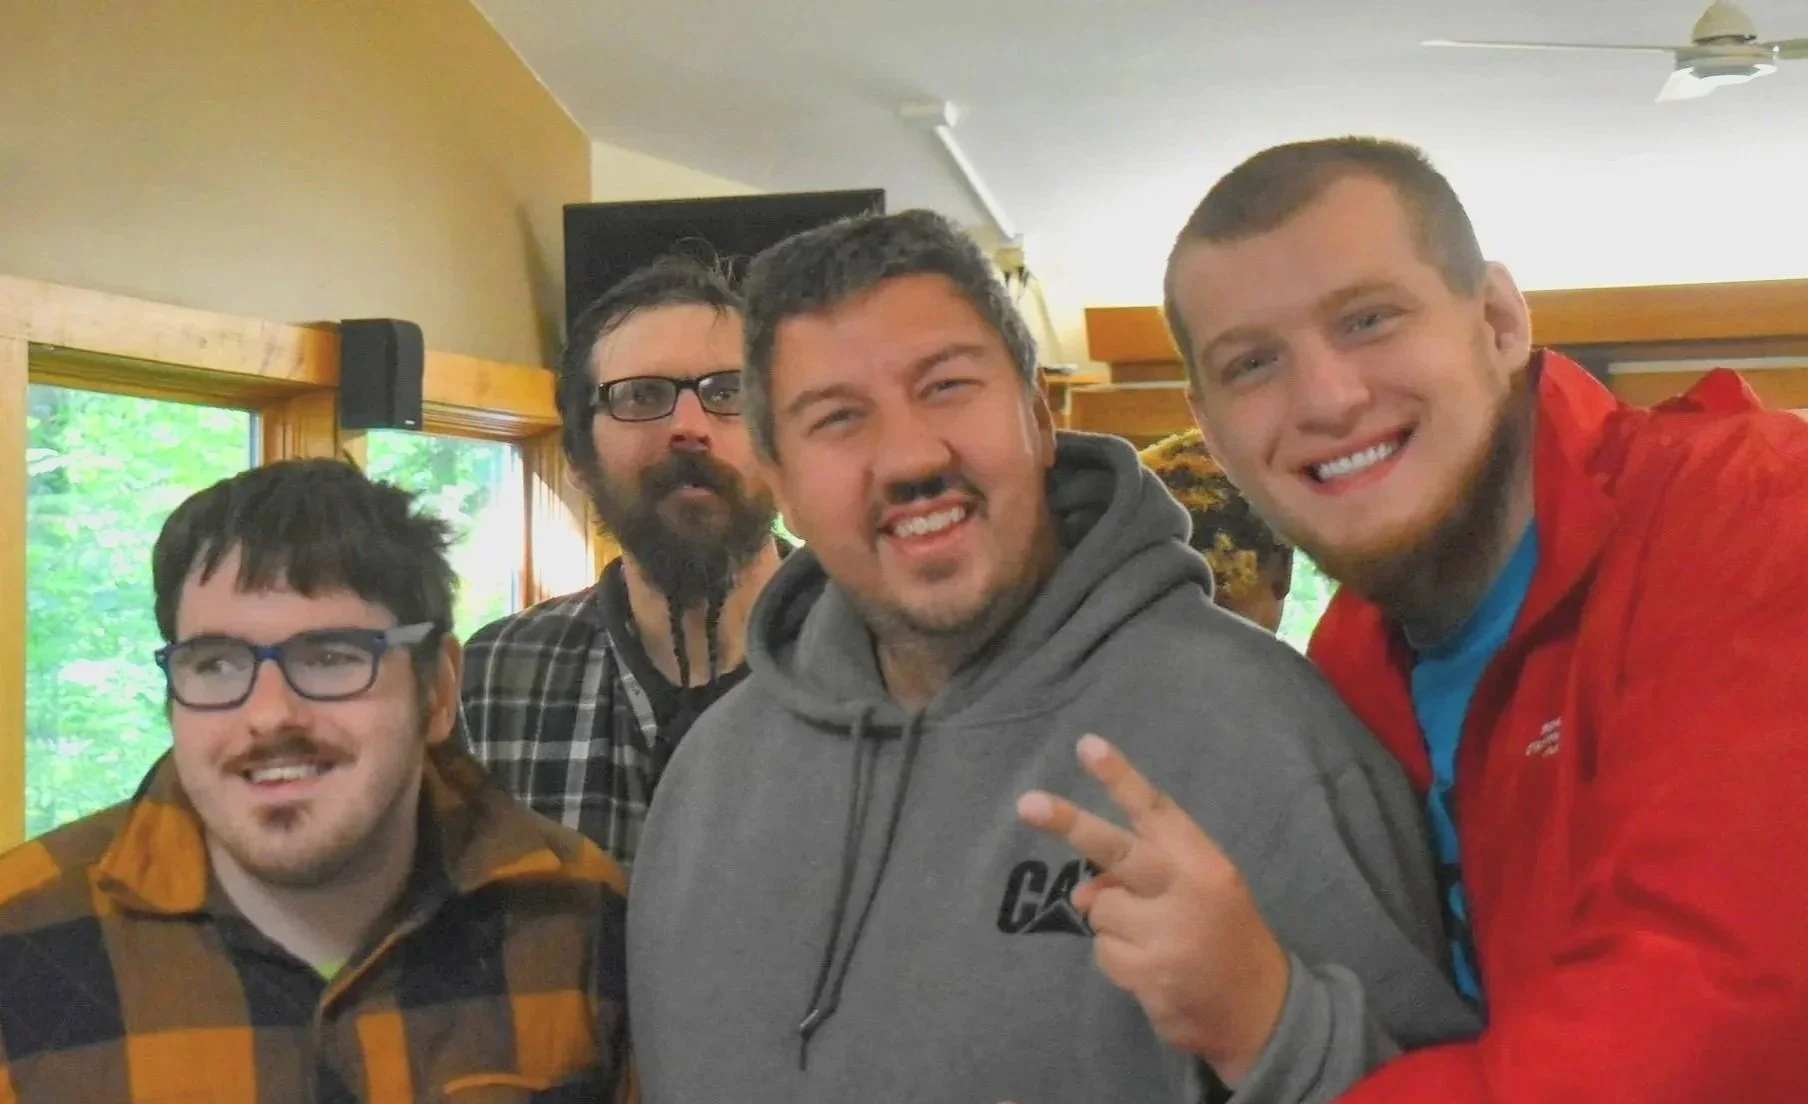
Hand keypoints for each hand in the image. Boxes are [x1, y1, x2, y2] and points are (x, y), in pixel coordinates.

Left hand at [1017, 734, 1289, 1085]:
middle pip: (1117, 849)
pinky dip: (1118, 961)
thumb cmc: (1222, 938)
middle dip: (1069, 823)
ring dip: (1114, 926)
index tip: (1086, 745)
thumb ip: (1142, 879)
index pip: (1157, 811)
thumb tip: (1083, 892)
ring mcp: (1168, 934)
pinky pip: (1103, 953)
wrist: (1263, 1013)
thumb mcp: (1197, 895)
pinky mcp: (1150, 974)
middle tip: (1027, 804)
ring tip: (1154, 942)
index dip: (1120, 777)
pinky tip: (1153, 971)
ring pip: (1101, 908)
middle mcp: (1188, 891)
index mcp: (1205, 863)